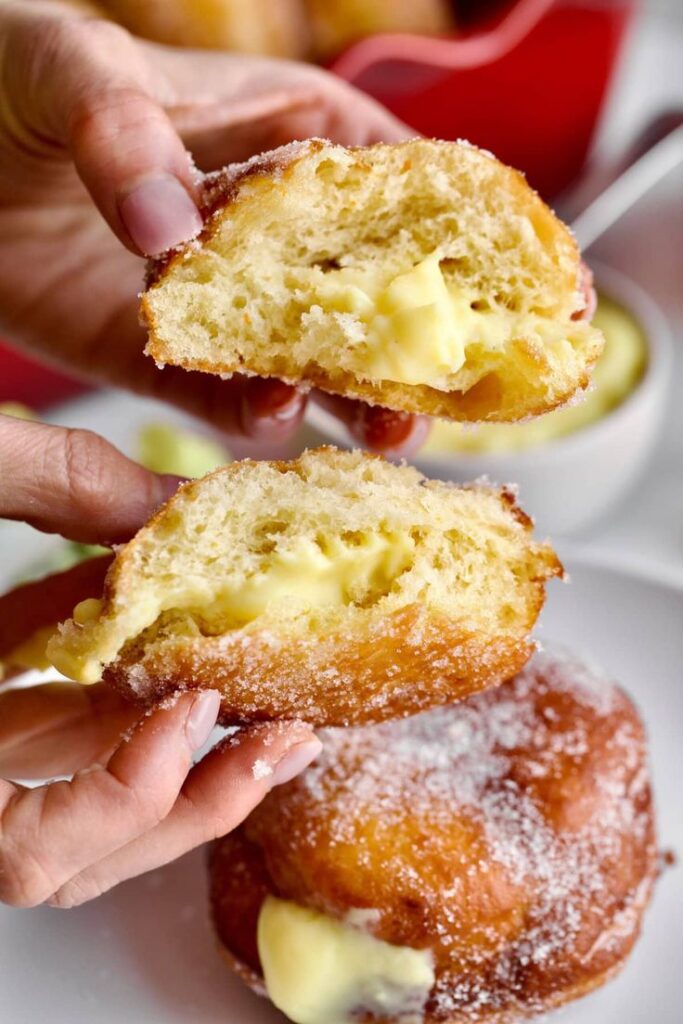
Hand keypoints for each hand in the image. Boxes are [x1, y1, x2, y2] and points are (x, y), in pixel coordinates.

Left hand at [0, 1, 426, 455]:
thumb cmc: (11, 77)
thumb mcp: (70, 66)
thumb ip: (124, 128)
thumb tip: (172, 230)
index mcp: (287, 129)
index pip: (396, 183)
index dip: (457, 236)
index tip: (506, 293)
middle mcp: (272, 224)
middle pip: (369, 288)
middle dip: (412, 343)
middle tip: (436, 394)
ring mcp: (227, 296)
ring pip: (312, 355)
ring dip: (352, 396)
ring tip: (387, 434)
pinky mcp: (172, 354)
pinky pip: (224, 394)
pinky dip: (252, 414)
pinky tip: (273, 422)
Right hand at [0, 412, 321, 906]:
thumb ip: (38, 477)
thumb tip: (169, 500)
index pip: (20, 847)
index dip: (118, 801)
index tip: (191, 714)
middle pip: (65, 846)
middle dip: (183, 797)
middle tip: (280, 740)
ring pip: (58, 792)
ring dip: (163, 749)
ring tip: (266, 705)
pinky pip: (32, 723)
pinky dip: (99, 688)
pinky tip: (160, 634)